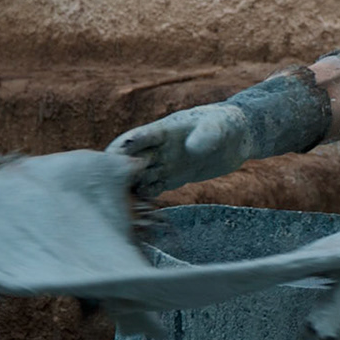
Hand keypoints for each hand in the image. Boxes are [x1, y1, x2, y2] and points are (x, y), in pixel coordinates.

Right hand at [105, 102, 255, 196]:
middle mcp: (160, 147)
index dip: (125, 147)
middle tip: (102, 190)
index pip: (139, 137)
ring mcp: (165, 163)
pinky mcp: (173, 177)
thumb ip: (207, 134)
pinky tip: (135, 215)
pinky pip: (153, 188)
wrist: (238, 137)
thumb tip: (193, 147)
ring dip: (128, 189)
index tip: (109, 158)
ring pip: (139, 177)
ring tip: (114, 207)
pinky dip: (144, 199)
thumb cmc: (228, 124)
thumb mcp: (220, 127)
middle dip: (116, 172)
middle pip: (131, 159)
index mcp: (166, 130)